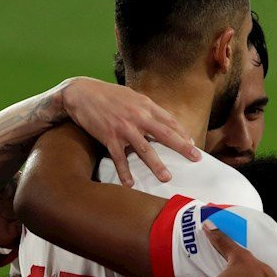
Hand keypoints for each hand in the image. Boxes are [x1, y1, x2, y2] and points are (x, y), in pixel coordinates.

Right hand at [61, 77, 199, 186]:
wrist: (81, 92)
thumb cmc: (108, 95)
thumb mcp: (132, 97)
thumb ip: (148, 109)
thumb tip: (164, 121)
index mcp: (145, 106)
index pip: (170, 121)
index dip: (183, 133)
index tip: (192, 144)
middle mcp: (138, 117)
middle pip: (165, 134)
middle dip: (182, 147)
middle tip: (195, 158)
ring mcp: (124, 128)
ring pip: (144, 150)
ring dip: (156, 165)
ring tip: (166, 177)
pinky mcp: (109, 137)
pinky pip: (119, 158)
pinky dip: (124, 172)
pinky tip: (130, 184)